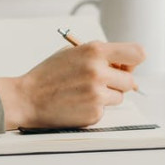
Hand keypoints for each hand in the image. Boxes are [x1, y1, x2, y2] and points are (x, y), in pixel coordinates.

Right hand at [0, 41, 144, 129]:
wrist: (27, 98)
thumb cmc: (49, 74)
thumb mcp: (73, 52)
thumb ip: (100, 55)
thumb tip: (124, 65)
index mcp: (94, 51)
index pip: (137, 53)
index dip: (133, 61)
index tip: (125, 65)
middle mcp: (98, 71)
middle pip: (131, 80)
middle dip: (119, 82)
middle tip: (101, 82)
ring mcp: (97, 94)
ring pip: (120, 96)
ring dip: (108, 95)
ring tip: (84, 92)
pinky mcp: (94, 113)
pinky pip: (106, 110)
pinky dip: (95, 107)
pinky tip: (77, 103)